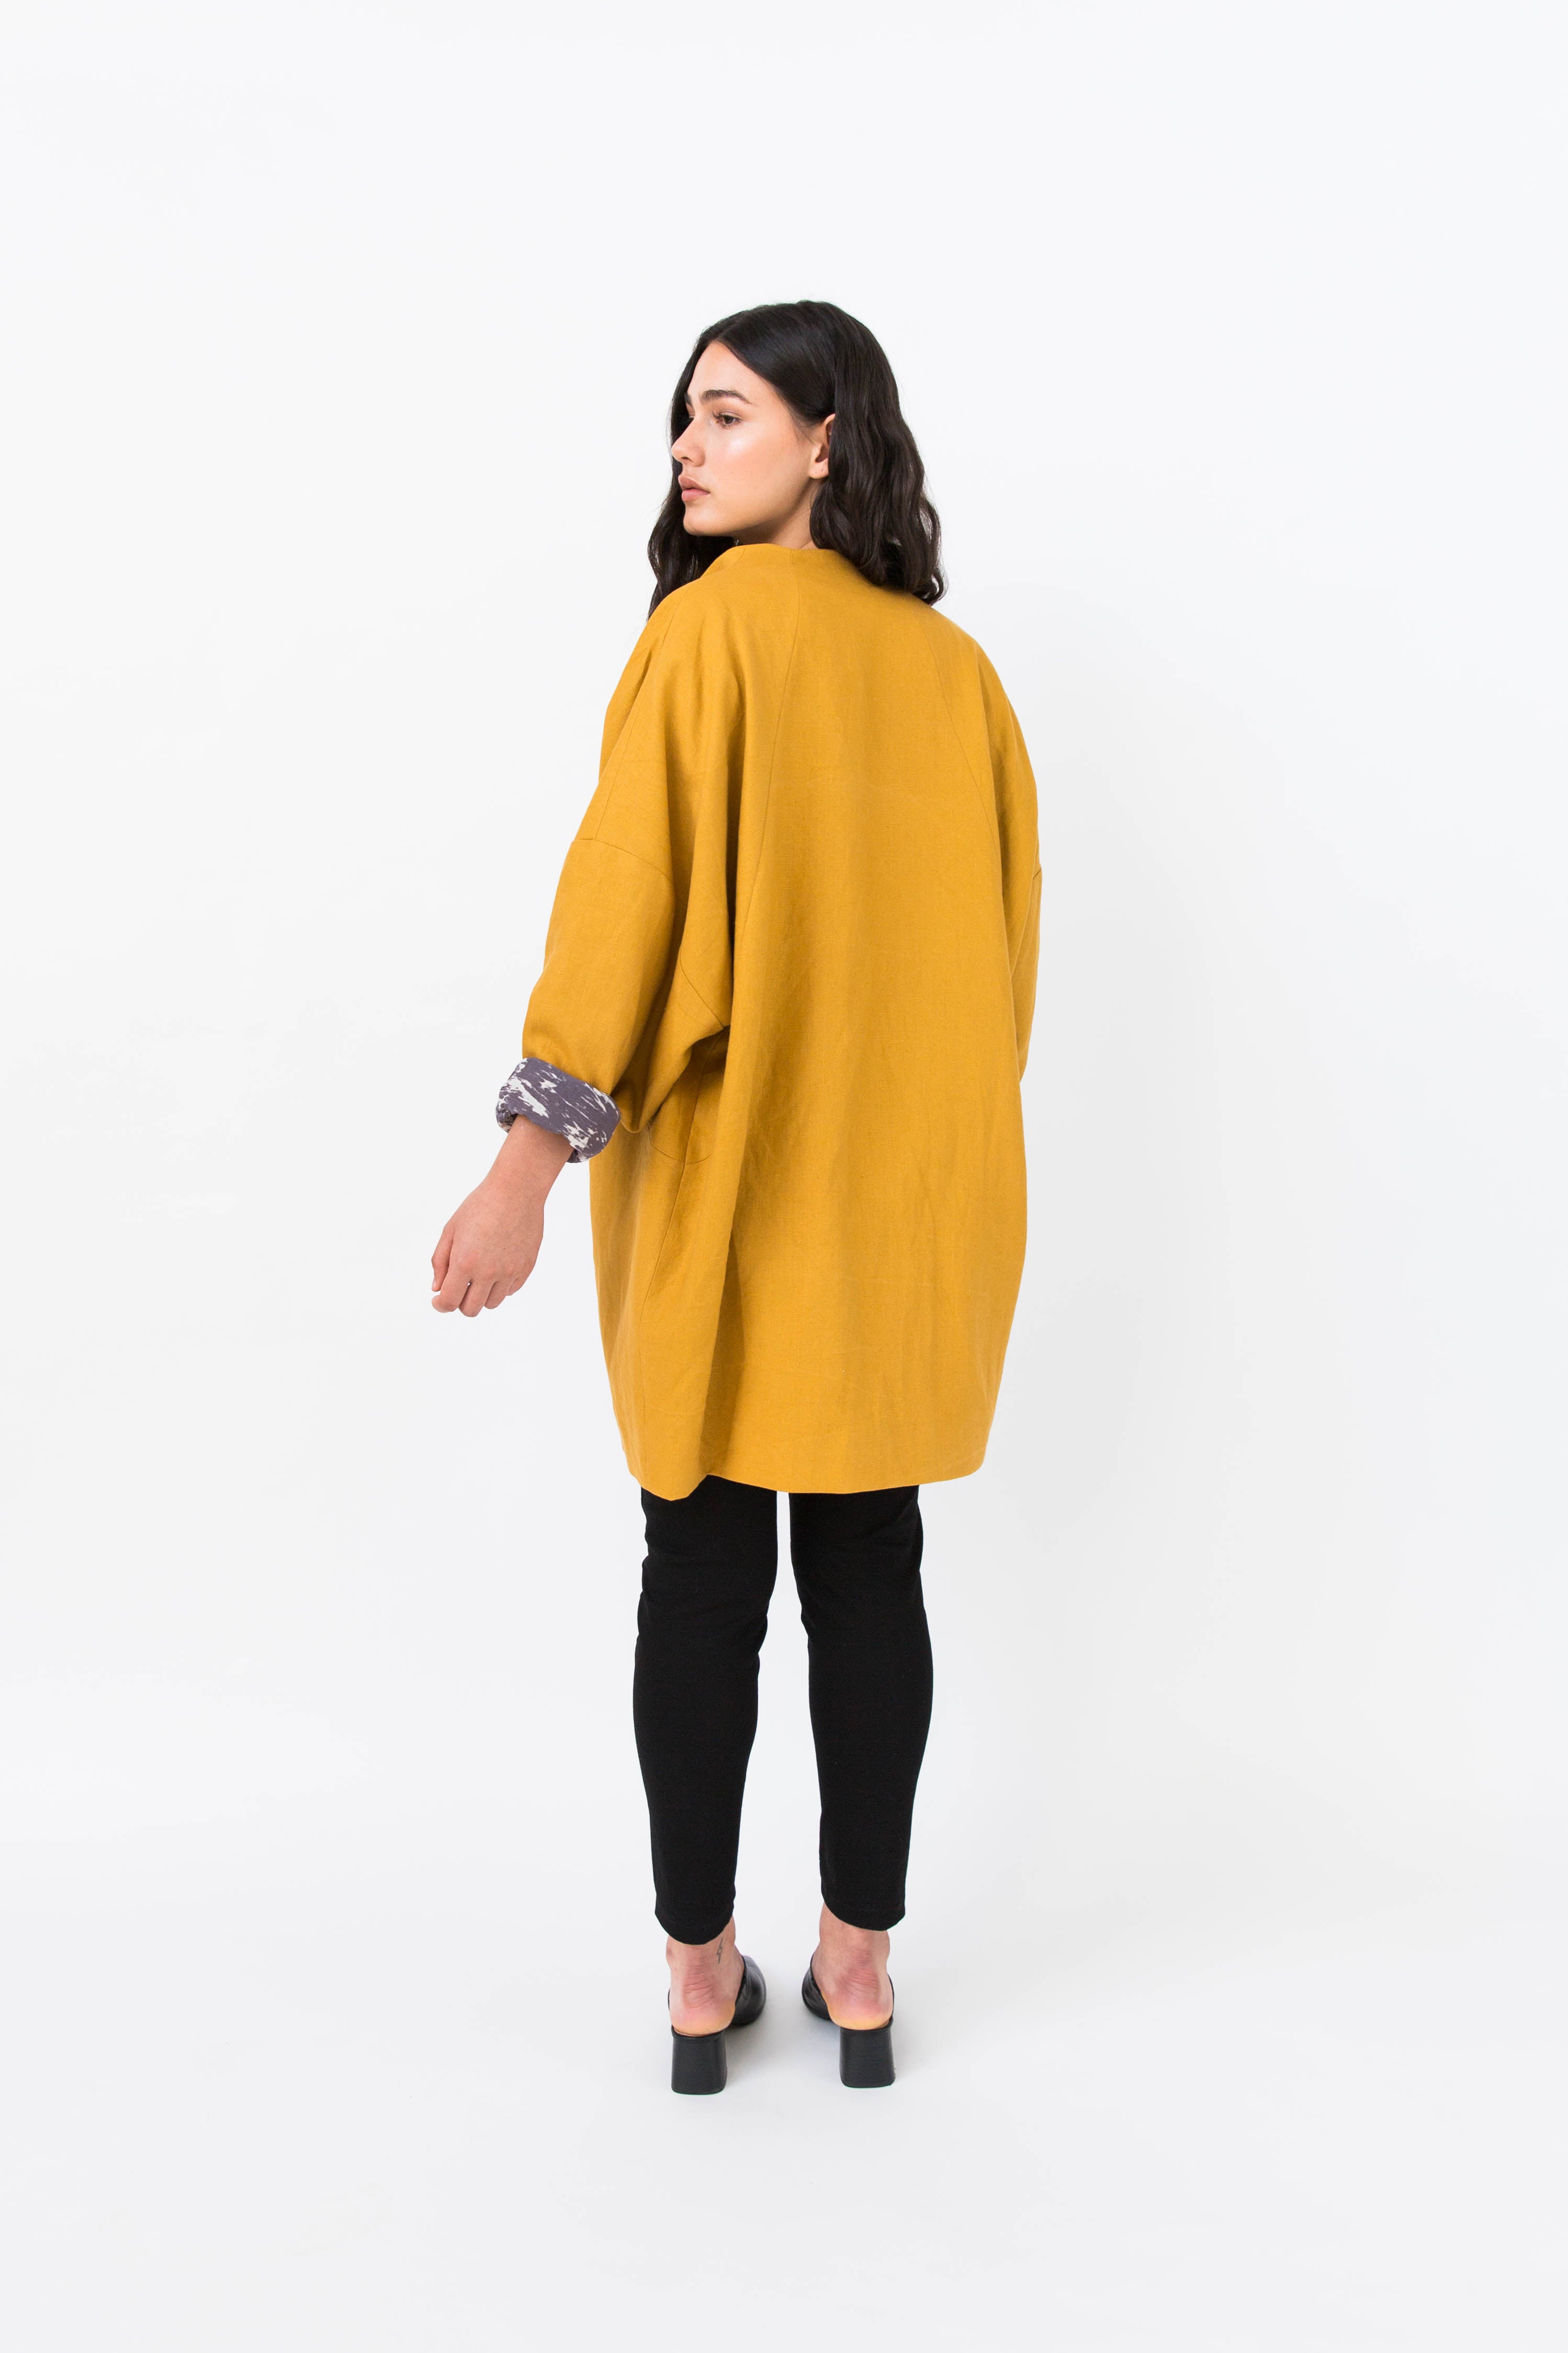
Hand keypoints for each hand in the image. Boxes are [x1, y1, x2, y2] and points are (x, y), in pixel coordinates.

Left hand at [430, 1119, 573, 1315]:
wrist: (516, 1190)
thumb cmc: (480, 1206)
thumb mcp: (451, 1230)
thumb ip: (440, 1261)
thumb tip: (437, 1289)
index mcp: (465, 1262)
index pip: (449, 1302)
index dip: (440, 1305)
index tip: (437, 1300)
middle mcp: (489, 1272)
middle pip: (470, 1310)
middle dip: (460, 1302)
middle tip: (458, 1287)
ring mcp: (510, 1272)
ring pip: (491, 1303)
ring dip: (481, 1295)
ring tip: (479, 1275)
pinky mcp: (526, 1268)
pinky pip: (510, 1290)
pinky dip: (500, 1286)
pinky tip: (496, 1266)